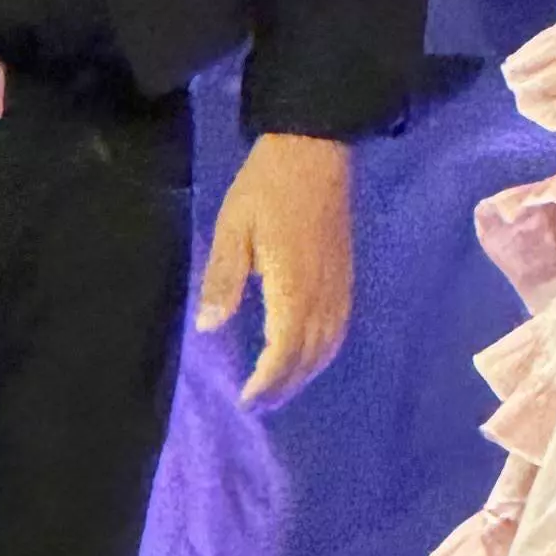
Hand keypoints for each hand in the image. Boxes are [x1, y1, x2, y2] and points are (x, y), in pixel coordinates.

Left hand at [194, 130, 355, 410]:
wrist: (316, 150)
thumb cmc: (266, 187)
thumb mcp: (233, 227)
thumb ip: (223, 279)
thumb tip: (210, 326)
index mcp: (293, 285)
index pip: (284, 350)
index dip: (267, 381)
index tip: (246, 399)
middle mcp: (323, 293)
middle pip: (310, 356)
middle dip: (285, 386)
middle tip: (258, 405)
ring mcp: (339, 285)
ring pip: (329, 346)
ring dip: (305, 373)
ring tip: (279, 389)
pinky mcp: (345, 276)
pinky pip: (339, 328)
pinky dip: (323, 352)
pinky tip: (306, 354)